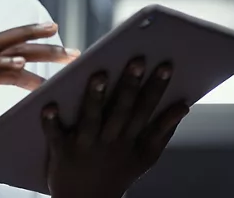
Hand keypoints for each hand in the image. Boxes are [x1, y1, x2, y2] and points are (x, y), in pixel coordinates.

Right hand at [0, 22, 77, 177]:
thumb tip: (2, 87)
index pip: (3, 52)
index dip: (29, 46)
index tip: (53, 44)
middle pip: (7, 42)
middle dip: (37, 38)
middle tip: (65, 39)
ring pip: (1, 50)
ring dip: (34, 48)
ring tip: (59, 50)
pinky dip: (4, 64)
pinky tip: (23, 64)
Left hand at [41, 57, 189, 197]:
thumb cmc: (116, 173)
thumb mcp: (146, 157)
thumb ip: (164, 131)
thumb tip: (184, 106)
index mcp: (132, 141)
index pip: (147, 109)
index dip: (157, 89)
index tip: (165, 66)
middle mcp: (111, 142)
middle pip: (122, 111)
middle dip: (130, 86)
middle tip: (136, 60)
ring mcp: (86, 147)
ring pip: (92, 120)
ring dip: (94, 99)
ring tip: (98, 75)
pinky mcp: (62, 152)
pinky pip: (56, 136)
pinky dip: (52, 123)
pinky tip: (49, 107)